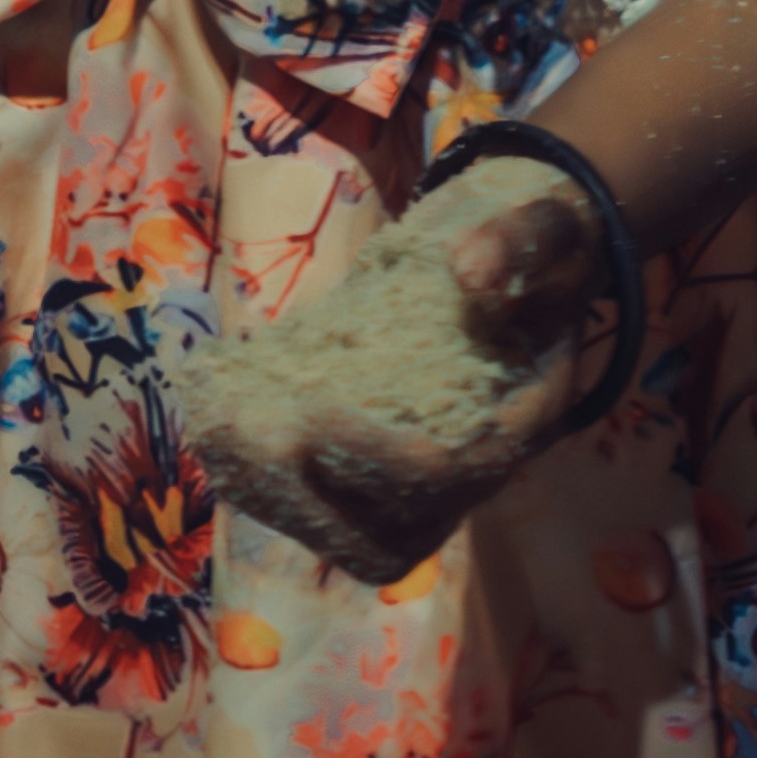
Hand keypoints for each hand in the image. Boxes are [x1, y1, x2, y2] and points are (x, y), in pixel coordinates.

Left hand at [189, 150, 629, 593]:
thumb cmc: (531, 245)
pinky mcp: (379, 474)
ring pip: (346, 532)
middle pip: (390, 528)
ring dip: (272, 492)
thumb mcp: (542, 225)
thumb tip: (472, 268)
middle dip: (307, 490)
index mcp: (523, 417)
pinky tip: (215, 423)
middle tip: (238, 430)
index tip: (315, 409)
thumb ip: (516, 241)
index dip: (381, 454)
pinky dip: (263, 480)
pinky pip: (321, 508)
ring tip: (213, 429)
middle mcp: (476, 472)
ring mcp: (424, 485)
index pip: (455, 471)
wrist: (517, 262)